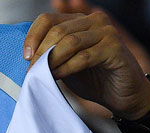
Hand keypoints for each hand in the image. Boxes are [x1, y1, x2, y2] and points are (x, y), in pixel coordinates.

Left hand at [23, 11, 149, 121]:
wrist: (123, 96)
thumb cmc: (94, 79)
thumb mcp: (67, 64)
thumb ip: (52, 55)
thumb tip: (28, 57)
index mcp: (80, 21)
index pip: (48, 19)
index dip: (33, 36)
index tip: (25, 57)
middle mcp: (94, 21)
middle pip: (57, 30)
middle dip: (41, 52)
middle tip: (32, 70)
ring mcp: (106, 32)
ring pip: (69, 42)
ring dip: (52, 60)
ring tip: (44, 74)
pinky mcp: (115, 48)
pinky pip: (84, 57)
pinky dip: (67, 68)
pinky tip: (59, 76)